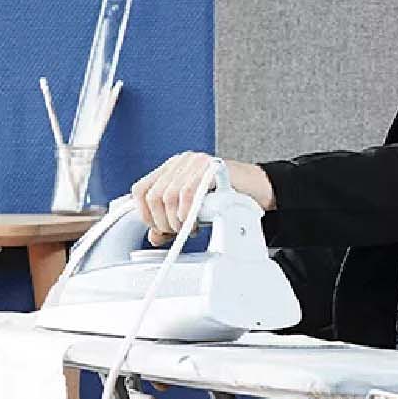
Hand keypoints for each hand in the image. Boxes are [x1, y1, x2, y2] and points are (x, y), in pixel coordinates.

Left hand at [131, 153, 275, 244]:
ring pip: (168, 195)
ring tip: (189, 228)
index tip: (158, 229)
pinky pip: (188, 192)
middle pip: (153, 195)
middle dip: (162, 222)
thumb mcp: (192, 212)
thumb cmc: (226, 198)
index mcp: (171, 170)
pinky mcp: (209, 166)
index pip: (140, 189)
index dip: (145, 214)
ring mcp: (194, 162)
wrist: (256, 189)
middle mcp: (180, 163)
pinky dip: (187, 213)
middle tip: (178, 232)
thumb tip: (154, 236)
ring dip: (176, 220)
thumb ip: (172, 222)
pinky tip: (196, 220)